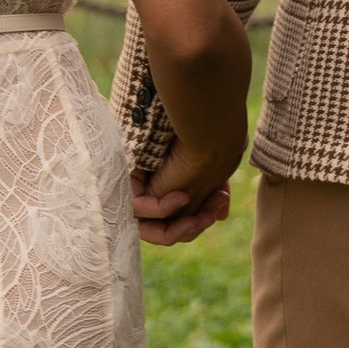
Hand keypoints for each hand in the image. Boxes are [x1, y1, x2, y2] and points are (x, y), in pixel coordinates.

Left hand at [131, 132, 238, 249]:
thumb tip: (220, 216)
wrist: (198, 119)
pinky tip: (182, 196)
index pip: (181, 220)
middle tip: (210, 216)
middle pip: (168, 228)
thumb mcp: (211, 174)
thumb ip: (211, 196)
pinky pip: (142, 210)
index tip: (220, 205)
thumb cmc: (206, 139)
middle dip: (193, 226)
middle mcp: (151, 193)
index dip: (201, 219)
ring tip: (200, 215)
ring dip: (181, 226)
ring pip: (154, 228)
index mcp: (168, 191)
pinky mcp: (128, 189)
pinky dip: (163, 207)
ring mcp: (138, 193)